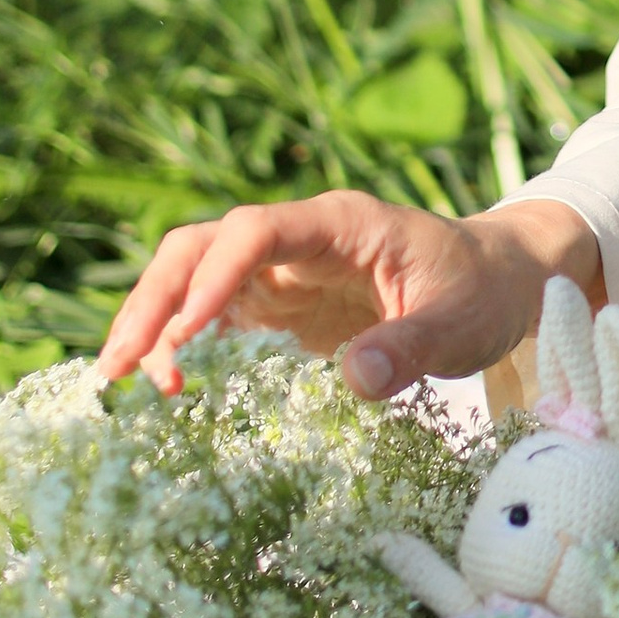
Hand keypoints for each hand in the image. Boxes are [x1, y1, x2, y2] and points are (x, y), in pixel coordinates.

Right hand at [97, 190, 601, 399]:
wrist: (501, 282)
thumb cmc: (483, 290)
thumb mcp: (460, 320)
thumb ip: (410, 346)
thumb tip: (354, 379)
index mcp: (340, 224)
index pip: (256, 231)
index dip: (214, 277)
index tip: (186, 335)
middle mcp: (299, 242)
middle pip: (202, 248)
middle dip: (154, 299)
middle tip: (116, 367)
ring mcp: (284, 275)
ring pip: (194, 281)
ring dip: (155, 326)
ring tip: (125, 389)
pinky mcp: (281, 311)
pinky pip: (216, 321)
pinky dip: (182, 349)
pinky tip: (165, 392)